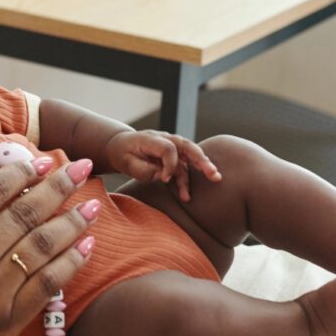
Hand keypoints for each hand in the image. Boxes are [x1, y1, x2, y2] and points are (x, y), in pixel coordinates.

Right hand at [0, 147, 98, 335]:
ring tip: (91, 204)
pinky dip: (70, 263)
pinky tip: (85, 246)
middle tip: (80, 168)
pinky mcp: (2, 325)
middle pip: (23, 213)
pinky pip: (46, 286)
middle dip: (58, 187)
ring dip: (71, 221)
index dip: (20, 172)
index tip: (40, 162)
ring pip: (41, 247)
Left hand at [104, 130, 220, 201]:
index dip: (170, 164)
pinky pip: (184, 168)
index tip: (164, 179)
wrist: (120, 145)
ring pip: (191, 155)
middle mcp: (165, 140)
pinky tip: (186, 196)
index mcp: (151, 139)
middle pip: (187, 146)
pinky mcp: (174, 157)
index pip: (168, 148)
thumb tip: (163, 177)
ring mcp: (171, 147)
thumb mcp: (127, 163)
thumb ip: (144, 170)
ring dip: (203, 167)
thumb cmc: (123, 153)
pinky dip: (187, 181)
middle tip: (213, 173)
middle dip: (201, 159)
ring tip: (215, 178)